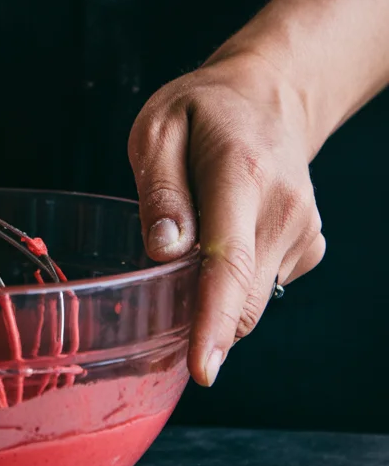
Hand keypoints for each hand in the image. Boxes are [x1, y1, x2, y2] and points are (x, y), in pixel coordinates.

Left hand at [128, 51, 324, 386]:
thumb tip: (164, 250)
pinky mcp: (308, 248)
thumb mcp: (159, 128)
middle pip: (241, 299)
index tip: (202, 368)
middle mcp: (284, 209)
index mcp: (243, 174)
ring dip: (211, 295)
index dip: (212, 321)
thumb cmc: (203, 112)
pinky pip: (260, 288)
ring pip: (249, 300)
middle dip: (198, 323)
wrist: (270, 97)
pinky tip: (221, 236)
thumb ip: (160, 190)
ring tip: (193, 236)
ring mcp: (303, 231)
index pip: (229, 262)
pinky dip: (231, 281)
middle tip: (156, 301)